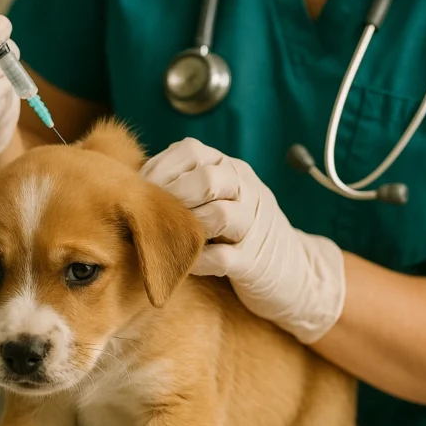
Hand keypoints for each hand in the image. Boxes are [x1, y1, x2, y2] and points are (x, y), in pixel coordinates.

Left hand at [141, 138, 344, 343]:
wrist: (295, 273)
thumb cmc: (239, 233)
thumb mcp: (220, 198)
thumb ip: (187, 184)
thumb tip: (131, 183)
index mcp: (233, 169)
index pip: (191, 151)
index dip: (159, 168)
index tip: (136, 190)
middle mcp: (247, 190)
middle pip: (206, 178)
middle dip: (171, 196)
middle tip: (149, 217)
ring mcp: (255, 226)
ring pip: (217, 215)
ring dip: (186, 228)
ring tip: (168, 240)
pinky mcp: (255, 263)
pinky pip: (222, 257)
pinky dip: (197, 261)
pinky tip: (184, 265)